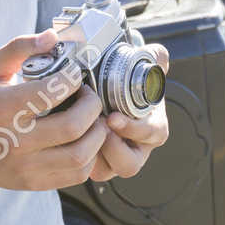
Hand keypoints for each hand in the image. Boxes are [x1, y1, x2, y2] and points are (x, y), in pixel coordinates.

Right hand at [0, 28, 111, 191]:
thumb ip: (19, 48)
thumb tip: (53, 36)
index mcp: (2, 109)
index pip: (53, 91)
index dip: (72, 78)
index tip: (74, 74)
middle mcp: (14, 142)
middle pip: (73, 126)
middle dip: (92, 106)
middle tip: (90, 96)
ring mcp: (25, 168)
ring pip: (81, 156)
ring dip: (97, 134)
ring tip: (93, 119)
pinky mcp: (34, 183)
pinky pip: (77, 175)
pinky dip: (90, 155)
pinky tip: (84, 139)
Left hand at [87, 43, 168, 181]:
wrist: (106, 92)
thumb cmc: (126, 84)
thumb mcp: (142, 67)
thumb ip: (153, 57)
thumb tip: (159, 54)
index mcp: (152, 129)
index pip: (151, 135)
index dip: (133, 129)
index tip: (113, 118)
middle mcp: (135, 149)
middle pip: (128, 165)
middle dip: (111, 149)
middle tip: (95, 128)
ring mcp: (112, 159)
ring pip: (104, 170)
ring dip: (91, 154)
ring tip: (78, 132)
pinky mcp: (91, 163)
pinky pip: (84, 169)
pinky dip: (74, 155)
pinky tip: (65, 135)